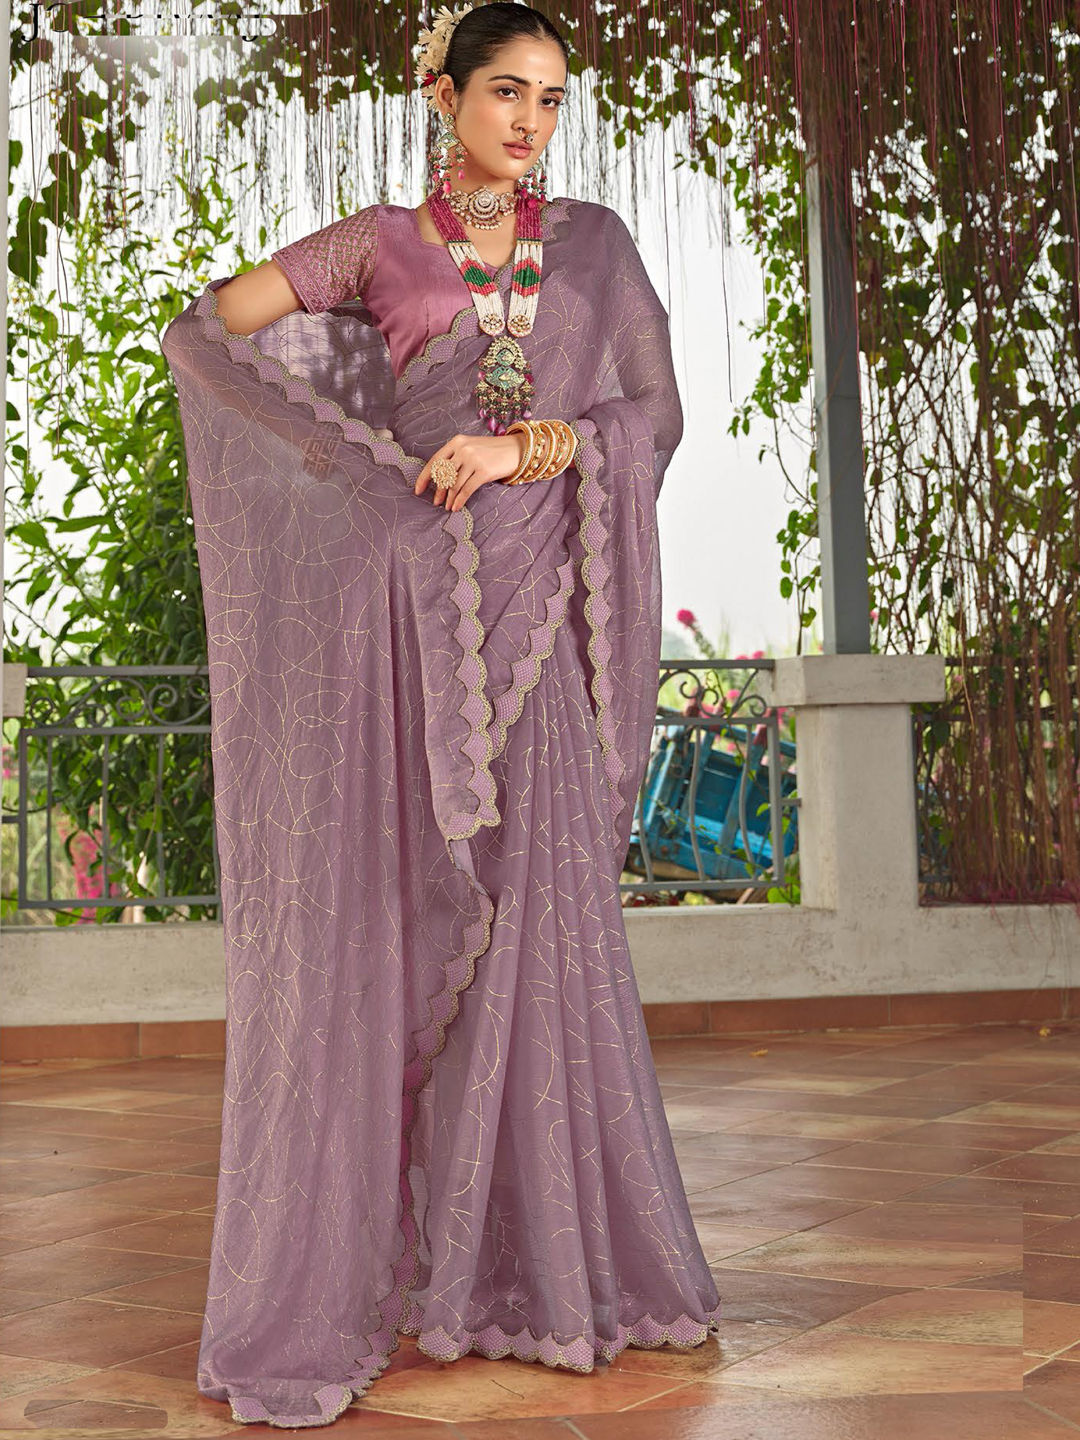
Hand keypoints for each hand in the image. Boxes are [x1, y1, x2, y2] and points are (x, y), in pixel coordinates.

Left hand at [413, 432, 527, 511]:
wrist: (517, 450)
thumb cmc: (492, 452)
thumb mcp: (472, 448)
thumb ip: (456, 459)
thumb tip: (440, 481)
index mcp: (457, 442)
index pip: (435, 461)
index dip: (425, 477)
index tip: (418, 490)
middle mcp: (463, 449)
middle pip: (443, 475)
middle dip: (438, 491)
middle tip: (435, 502)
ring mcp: (473, 459)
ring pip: (454, 484)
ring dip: (449, 499)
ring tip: (447, 507)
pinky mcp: (484, 471)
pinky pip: (466, 490)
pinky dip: (459, 501)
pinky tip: (456, 507)